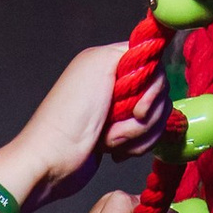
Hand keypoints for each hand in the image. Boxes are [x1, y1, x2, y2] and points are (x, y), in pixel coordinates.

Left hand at [0, 41, 170, 212]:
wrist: (53, 161)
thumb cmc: (69, 117)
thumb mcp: (97, 67)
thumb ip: (128, 51)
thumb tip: (153, 51)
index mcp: (108, 61)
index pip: (153, 64)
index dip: (153, 88)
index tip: (140, 108)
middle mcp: (116, 82)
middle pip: (159, 94)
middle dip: (143, 118)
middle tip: (115, 127)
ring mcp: (120, 110)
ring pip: (157, 117)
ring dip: (138, 135)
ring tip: (110, 142)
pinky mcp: (122, 134)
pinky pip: (148, 136)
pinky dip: (136, 146)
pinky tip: (115, 152)